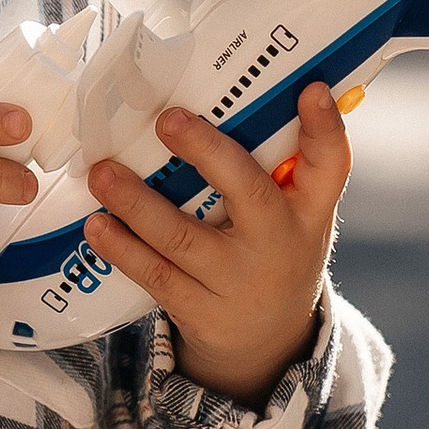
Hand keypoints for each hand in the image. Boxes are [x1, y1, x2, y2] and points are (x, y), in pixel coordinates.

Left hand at [85, 78, 352, 408]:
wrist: (268, 341)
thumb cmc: (275, 249)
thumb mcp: (295, 212)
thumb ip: (279, 162)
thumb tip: (244, 87)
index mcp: (308, 208)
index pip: (330, 163)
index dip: (325, 127)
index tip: (311, 90)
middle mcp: (279, 242)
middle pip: (248, 192)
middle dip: (207, 153)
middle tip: (167, 119)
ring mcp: (237, 280)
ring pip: (182, 237)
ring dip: (137, 203)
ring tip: (102, 173)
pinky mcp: (199, 309)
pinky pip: (155, 274)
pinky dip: (122, 249)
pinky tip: (97, 225)